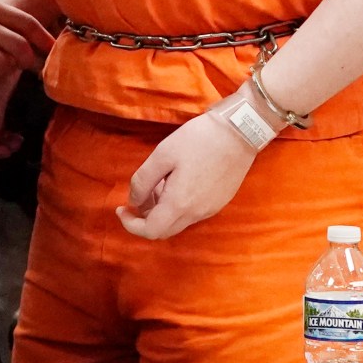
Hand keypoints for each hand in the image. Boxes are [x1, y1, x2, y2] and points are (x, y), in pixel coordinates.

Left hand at [117, 110, 259, 240]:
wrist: (239, 131)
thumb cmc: (199, 139)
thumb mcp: (162, 154)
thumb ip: (142, 181)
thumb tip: (134, 201)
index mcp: (179, 203)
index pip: (150, 231)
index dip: (131, 224)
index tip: (122, 208)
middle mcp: (196, 213)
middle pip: (164, 231)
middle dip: (145, 218)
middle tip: (141, 194)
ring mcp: (210, 209)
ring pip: (178, 222)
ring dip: (162, 211)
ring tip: (160, 183)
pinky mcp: (220, 202)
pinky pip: (192, 214)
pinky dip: (178, 206)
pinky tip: (178, 182)